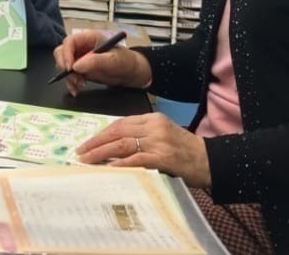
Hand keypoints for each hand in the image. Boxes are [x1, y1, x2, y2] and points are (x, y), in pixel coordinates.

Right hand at [52, 30, 150, 95]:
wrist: (132, 74)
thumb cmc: (126, 61)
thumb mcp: (113, 61)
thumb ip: (95, 61)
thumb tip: (76, 66)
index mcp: (89, 38)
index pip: (70, 42)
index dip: (66, 54)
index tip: (70, 68)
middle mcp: (82, 47)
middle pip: (62, 52)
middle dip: (65, 66)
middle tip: (74, 77)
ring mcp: (80, 58)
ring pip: (63, 65)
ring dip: (68, 77)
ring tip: (80, 85)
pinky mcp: (81, 70)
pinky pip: (69, 75)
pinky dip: (70, 83)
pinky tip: (76, 90)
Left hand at [77, 112, 211, 187]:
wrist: (209, 161)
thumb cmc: (184, 151)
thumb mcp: (162, 136)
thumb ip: (141, 137)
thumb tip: (112, 147)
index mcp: (152, 119)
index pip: (120, 123)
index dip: (101, 134)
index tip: (86, 143)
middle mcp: (153, 127)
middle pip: (117, 131)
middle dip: (95, 142)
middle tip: (79, 153)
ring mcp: (158, 141)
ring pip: (122, 144)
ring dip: (101, 153)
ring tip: (87, 161)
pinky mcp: (163, 157)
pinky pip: (136, 159)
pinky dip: (120, 164)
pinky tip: (108, 169)